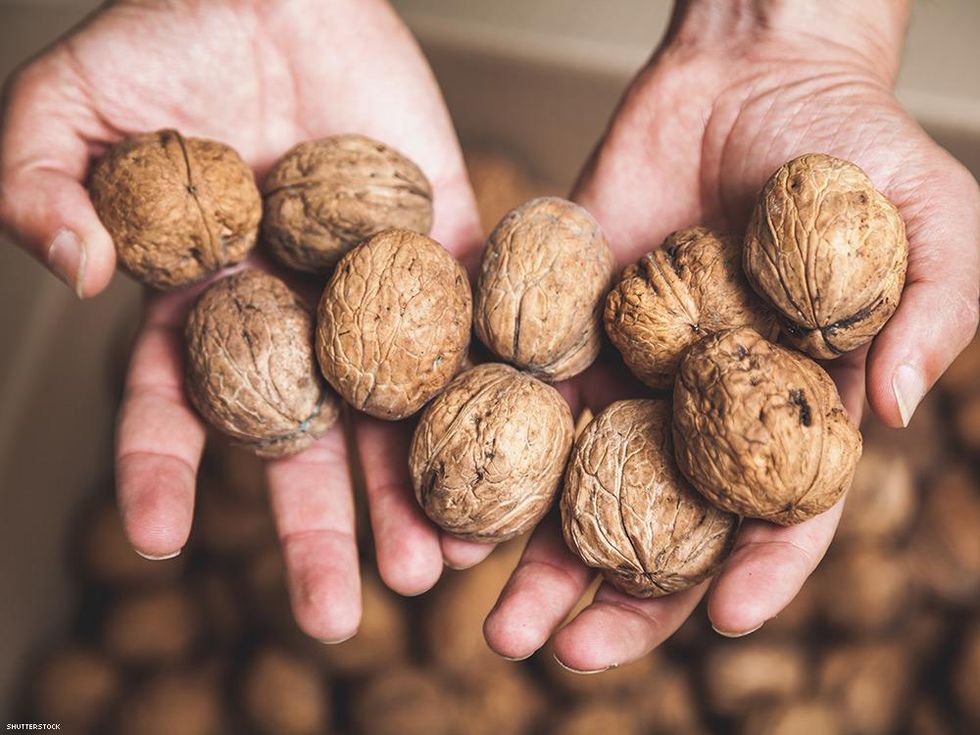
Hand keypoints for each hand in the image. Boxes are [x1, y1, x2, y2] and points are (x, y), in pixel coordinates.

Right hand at [0, 0, 488, 640]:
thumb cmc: (165, 39)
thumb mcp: (65, 108)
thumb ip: (37, 189)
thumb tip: (73, 279)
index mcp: (205, 301)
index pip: (178, 407)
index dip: (163, 473)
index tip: (160, 542)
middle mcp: (294, 312)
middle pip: (308, 440)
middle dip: (319, 527)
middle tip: (335, 616)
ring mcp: (373, 286)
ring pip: (398, 408)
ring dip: (414, 491)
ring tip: (434, 570)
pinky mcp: (445, 240)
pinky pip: (474, 319)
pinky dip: (495, 386)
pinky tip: (516, 452)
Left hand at [485, 0, 979, 670]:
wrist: (752, 69)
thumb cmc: (853, 142)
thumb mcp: (934, 216)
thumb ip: (934, 311)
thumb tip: (894, 410)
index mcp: (789, 406)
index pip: (780, 511)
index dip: (759, 571)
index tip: (729, 623)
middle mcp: (701, 405)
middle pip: (660, 521)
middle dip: (618, 595)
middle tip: (564, 655)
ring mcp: (631, 367)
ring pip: (579, 478)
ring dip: (535, 550)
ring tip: (488, 615)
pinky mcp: (570, 320)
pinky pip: (527, 389)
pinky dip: (490, 443)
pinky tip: (447, 493)